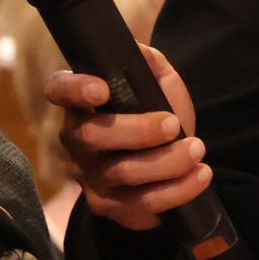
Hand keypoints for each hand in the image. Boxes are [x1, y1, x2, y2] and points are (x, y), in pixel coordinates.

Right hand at [43, 46, 212, 231]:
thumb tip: (141, 53)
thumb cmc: (155, 112)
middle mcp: (77, 140)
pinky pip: (142, 203)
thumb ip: (149, 63)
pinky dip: (176, 191)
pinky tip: (199, 176)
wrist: (169, 161)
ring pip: (122, 173)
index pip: (59, 90)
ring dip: (166, 162)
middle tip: (173, 124)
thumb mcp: (156, 82)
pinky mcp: (111, 206)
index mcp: (81, 103)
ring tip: (197, 149)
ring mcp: (91, 176)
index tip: (102, 88)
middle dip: (138, 131)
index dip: (74, 89)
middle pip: (94, 136)